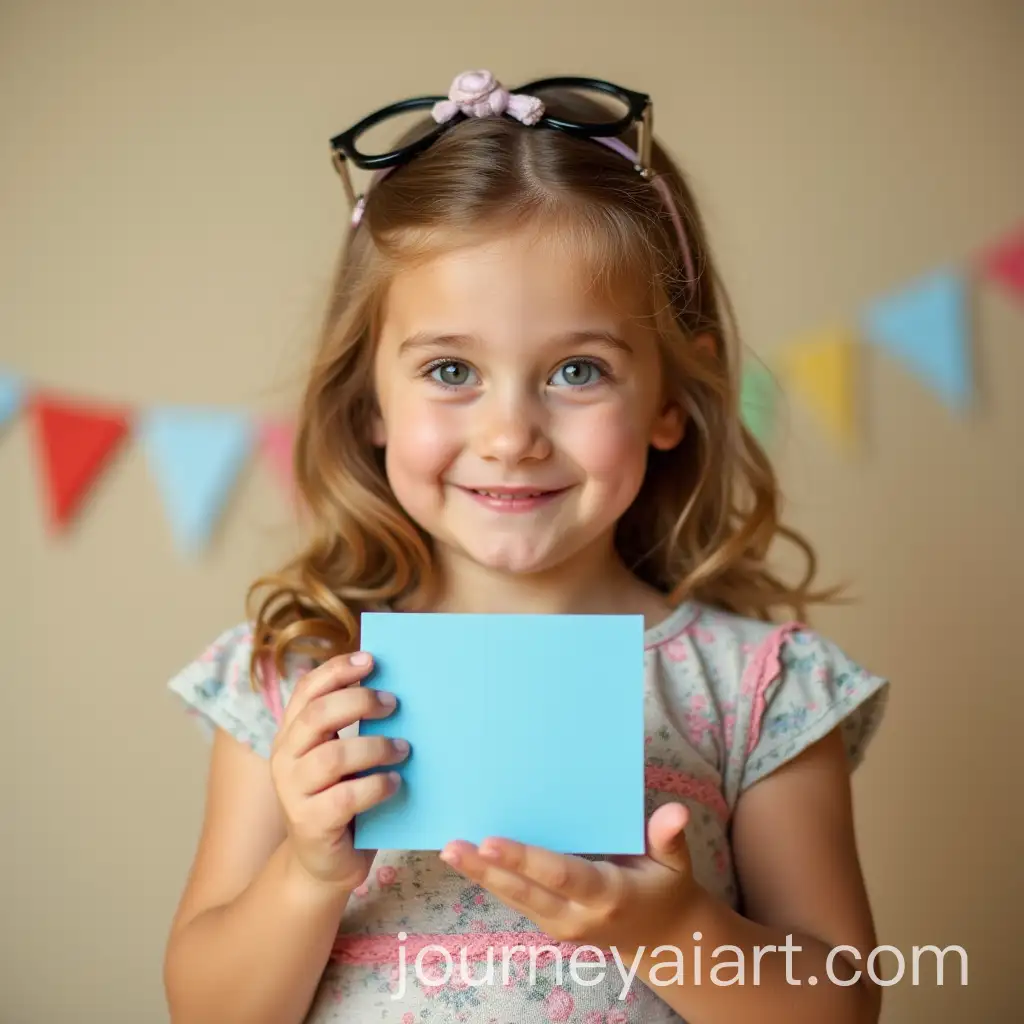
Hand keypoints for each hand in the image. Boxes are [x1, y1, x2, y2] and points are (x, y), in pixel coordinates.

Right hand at [269, 651, 408, 890]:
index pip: (307, 690)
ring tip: (402, 748)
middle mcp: (285, 758)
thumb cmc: (342, 800)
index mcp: (292, 734)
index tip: (371, 659)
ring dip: (375, 747)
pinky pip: (345, 797)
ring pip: (333, 756)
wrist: (323, 863)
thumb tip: (394, 689)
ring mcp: (293, 792)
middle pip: (318, 715)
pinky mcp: (310, 823)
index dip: (337, 670)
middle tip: (394, 703)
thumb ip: (353, 728)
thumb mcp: (343, 759)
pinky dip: (376, 785)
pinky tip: (394, 783)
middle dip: (360, 702)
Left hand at [439, 803, 701, 957]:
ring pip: (513, 898)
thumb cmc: (665, 887)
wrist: (662, 937)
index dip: (525, 859)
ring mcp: (559, 923)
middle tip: (454, 846)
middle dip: (486, 870)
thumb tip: (676, 811)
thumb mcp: (676, 864)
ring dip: (479, 876)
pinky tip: (466, 859)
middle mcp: (577, 914)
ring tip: (450, 849)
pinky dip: (490, 880)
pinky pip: (516, 900)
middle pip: (525, 892)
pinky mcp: (549, 922)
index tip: (492, 842)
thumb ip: (669, 837)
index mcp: (607, 895)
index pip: (561, 875)